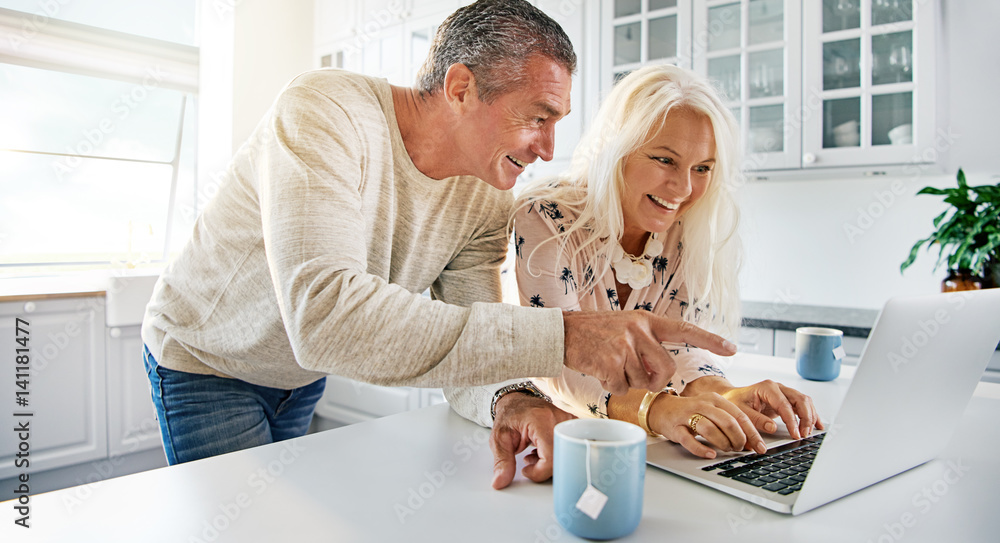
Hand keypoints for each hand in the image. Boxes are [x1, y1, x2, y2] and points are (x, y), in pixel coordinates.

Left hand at [490, 392, 575, 489]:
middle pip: (561, 458)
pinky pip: (570, 448)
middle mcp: (559, 419)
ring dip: (550, 461)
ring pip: (567, 455)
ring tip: (535, 453)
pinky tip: (544, 450)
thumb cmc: (509, 417)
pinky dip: (556, 455)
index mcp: (540, 420)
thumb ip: (502, 462)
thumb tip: (500, 483)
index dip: (539, 472)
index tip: (526, 470)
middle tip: (530, 460)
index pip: (550, 457)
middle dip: (544, 468)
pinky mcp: (572, 425)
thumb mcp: (499, 439)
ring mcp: (568, 421)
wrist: (516, 401)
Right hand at [562, 311, 736, 395]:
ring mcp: (625, 346)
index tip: (733, 348)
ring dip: (627, 382)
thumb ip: (646, 343)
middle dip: (656, 382)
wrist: (560, 333)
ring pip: (643, 382)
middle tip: (638, 378)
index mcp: (646, 320)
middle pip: (667, 369)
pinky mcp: (610, 363)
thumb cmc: (592, 333)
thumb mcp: (623, 327)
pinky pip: (623, 388)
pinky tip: (598, 370)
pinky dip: (611, 386)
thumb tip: (660, 374)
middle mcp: (639, 330)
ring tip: (608, 365)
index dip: (710, 339)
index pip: (684, 329)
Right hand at [647, 393, 766, 458]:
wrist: (662, 410)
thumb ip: (730, 421)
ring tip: (727, 450)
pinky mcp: (676, 428)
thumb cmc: (692, 412)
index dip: (752, 433)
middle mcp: (702, 405)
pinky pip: (690, 440)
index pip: (739, 416)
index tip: (760, 446)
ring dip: (723, 443)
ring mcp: (688, 416)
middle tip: (741, 448)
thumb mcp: (713, 411)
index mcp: (715, 399)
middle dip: (739, 438)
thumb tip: (751, 441)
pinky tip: (710, 454)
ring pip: (710, 429)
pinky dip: (702, 449)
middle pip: (727, 422)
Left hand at [720, 380, 822, 439]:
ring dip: (810, 417)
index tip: (795, 434)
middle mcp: (778, 388)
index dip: (792, 420)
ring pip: (804, 401)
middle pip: (800, 399)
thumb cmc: (734, 402)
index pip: (785, 404)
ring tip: (808, 433)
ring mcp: (784, 393)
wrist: (731, 397)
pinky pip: (803, 406)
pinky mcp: (786, 400)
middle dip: (805, 418)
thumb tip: (772, 428)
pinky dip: (811, 415)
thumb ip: (755, 420)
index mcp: (767, 388)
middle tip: (804, 434)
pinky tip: (817, 425)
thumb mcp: (740, 412)